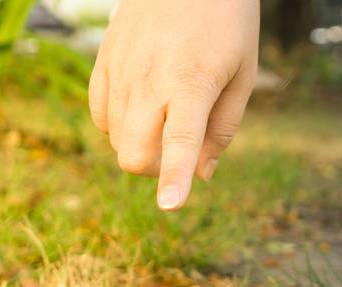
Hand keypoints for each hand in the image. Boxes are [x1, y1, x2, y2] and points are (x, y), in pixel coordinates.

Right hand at [88, 0, 258, 210]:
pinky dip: (116, 126)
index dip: (175, 177)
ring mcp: (122, 66)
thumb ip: (223, 129)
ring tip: (165, 121)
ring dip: (138, 147)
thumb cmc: (227, 24)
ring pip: (114, 137)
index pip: (180, 140)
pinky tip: (139, 112)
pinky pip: (98, 112)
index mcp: (192, 82)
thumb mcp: (243, 75)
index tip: (170, 206)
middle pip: (133, 152)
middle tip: (177, 155)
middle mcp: (151, 77)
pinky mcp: (104, 57)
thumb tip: (202, 176)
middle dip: (154, 170)